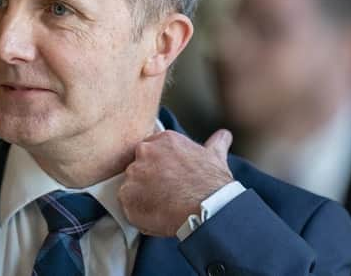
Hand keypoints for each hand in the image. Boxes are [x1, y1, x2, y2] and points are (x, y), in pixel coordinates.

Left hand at [118, 129, 233, 236]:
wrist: (208, 208)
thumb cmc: (213, 184)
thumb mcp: (215, 157)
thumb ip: (215, 143)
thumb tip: (224, 136)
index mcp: (163, 139)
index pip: (150, 150)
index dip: (158, 167)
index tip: (168, 178)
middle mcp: (145, 151)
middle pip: (138, 167)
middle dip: (148, 180)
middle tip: (165, 193)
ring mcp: (133, 173)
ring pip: (131, 185)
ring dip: (142, 196)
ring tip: (163, 206)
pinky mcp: (126, 194)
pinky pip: (126, 204)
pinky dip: (137, 212)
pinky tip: (156, 215)